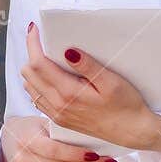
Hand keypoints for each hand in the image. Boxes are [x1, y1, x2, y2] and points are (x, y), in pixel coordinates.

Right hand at [0, 115, 115, 161]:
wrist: (11, 138)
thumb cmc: (32, 128)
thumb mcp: (44, 123)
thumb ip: (62, 132)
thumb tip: (92, 140)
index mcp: (27, 141)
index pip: (56, 151)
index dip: (77, 155)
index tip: (96, 154)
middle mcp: (23, 160)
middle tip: (105, 161)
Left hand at [19, 22, 160, 153]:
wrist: (132, 132)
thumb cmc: (126, 106)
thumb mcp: (111, 82)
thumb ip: (88, 66)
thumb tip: (68, 51)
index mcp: (69, 94)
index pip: (39, 64)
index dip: (32, 43)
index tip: (34, 29)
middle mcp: (58, 105)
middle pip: (28, 74)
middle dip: (31, 53)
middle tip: (42, 41)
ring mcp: (56, 114)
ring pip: (29, 86)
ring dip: (32, 69)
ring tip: (46, 56)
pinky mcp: (58, 119)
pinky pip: (37, 98)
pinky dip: (36, 83)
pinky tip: (49, 76)